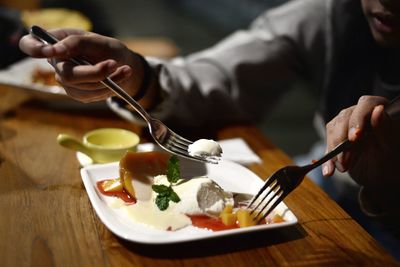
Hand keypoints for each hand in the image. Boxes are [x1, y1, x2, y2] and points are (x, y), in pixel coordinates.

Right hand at [19, 29, 143, 101]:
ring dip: (110, 80)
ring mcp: (66, 82)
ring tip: (126, 69)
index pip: (29, 45)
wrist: (120, 63)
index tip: (51, 51)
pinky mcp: (79, 95)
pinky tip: (121, 77)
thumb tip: (58, 49)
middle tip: (114, 64)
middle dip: (94, 72)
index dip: (35, 48)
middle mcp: (56, 65)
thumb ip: (77, 42)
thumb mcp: (96, 40)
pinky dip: (112, 87)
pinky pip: (94, 95)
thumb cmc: (105, 48)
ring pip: (85, 88)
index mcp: (55, 44)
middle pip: (67, 75)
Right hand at [323, 95, 399, 212]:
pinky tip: (329, 171)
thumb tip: (378, 109)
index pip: (366, 104)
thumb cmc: (392, 161)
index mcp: (381, 110)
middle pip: (345, 117)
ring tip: (343, 168)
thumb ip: (385, 129)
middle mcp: (362, 113)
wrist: (382, 177)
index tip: (354, 138)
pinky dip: (328, 159)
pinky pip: (328, 143)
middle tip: (346, 161)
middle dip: (343, 141)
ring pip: (333, 129)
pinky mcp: (336, 135)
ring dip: (335, 151)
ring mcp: (347, 123)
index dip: (358, 119)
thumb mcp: (391, 148)